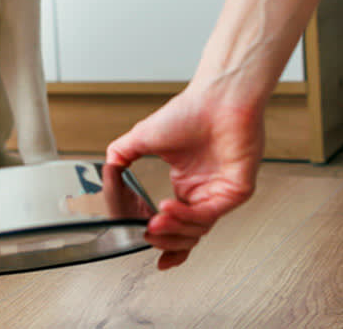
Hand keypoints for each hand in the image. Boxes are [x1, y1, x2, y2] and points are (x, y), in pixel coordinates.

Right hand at [106, 78, 265, 269]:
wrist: (216, 98)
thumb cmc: (190, 111)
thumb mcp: (142, 136)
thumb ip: (121, 154)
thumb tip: (105, 169)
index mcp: (187, 184)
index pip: (176, 224)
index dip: (164, 241)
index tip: (147, 245)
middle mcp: (204, 191)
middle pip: (186, 233)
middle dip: (164, 239)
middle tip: (147, 233)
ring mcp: (221, 193)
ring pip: (197, 229)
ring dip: (173, 229)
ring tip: (154, 223)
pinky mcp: (236, 191)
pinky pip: (210, 215)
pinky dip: (187, 217)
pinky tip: (168, 209)